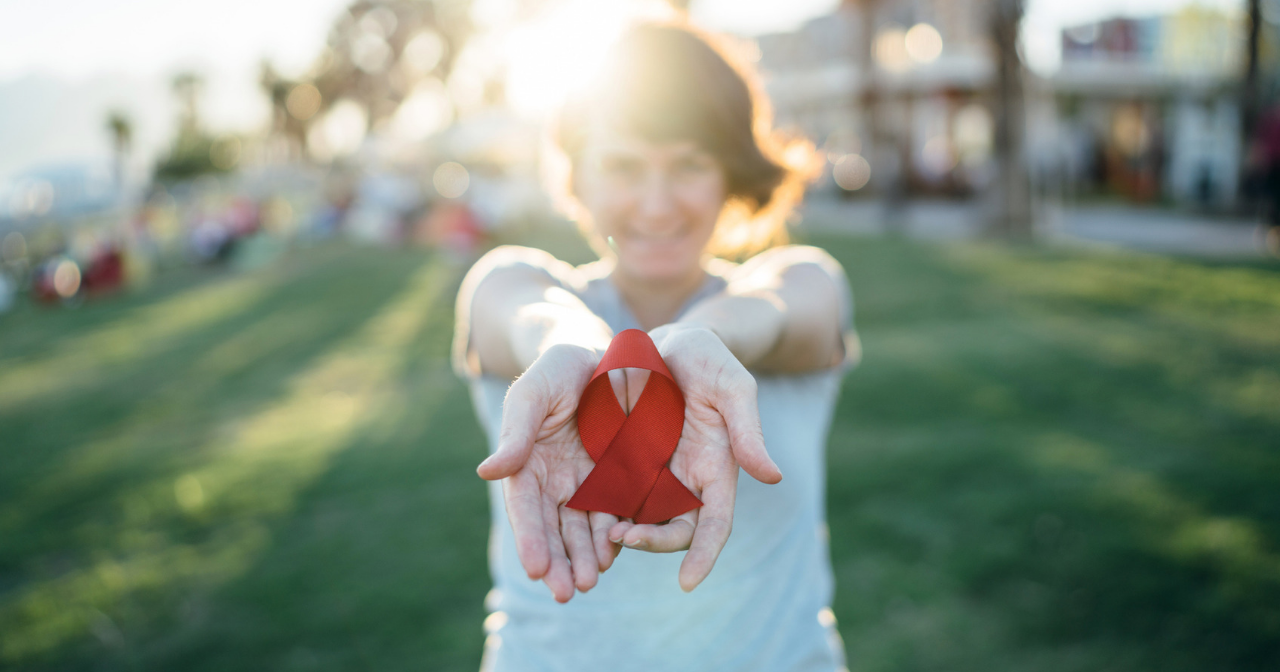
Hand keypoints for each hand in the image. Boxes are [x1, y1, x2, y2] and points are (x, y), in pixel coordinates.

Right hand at [476, 344, 623, 601]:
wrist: (602, 356)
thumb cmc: (557, 370)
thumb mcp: (534, 392)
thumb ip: (517, 431)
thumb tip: (487, 471)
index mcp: (526, 464)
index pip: (525, 509)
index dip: (530, 538)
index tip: (536, 568)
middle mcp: (553, 481)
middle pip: (553, 529)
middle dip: (559, 562)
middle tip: (567, 592)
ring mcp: (585, 482)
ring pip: (583, 529)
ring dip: (585, 558)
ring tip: (591, 582)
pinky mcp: (617, 479)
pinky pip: (615, 512)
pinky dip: (614, 536)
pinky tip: (617, 555)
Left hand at [607, 324, 781, 591]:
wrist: (666, 342)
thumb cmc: (708, 359)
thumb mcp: (733, 386)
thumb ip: (749, 429)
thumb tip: (771, 477)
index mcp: (716, 470)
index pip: (715, 525)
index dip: (704, 555)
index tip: (687, 582)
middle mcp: (684, 481)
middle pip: (672, 530)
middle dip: (652, 543)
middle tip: (623, 539)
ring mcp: (652, 474)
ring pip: (639, 520)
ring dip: (624, 535)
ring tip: (602, 535)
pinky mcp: (622, 463)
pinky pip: (611, 496)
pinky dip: (601, 513)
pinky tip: (580, 517)